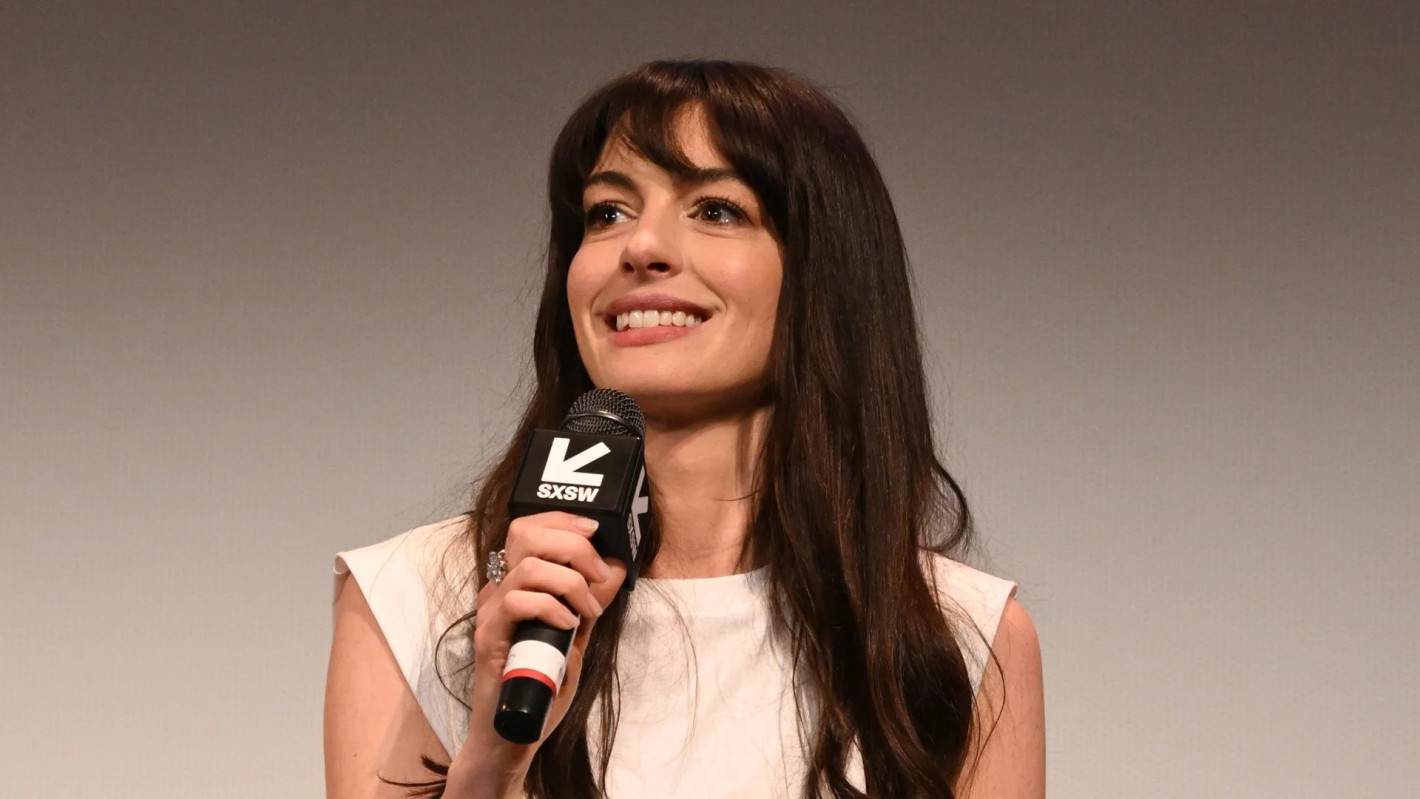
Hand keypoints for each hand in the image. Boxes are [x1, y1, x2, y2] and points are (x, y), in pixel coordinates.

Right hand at [444, 512, 625, 798]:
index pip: (530, 527)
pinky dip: (551, 608)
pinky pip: (518, 602)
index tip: (594, 530)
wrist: (514, 731)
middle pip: (525, 533)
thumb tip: (616, 566)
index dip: (563, 520)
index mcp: (518, 583)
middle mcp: (500, 590)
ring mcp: (492, 612)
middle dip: (572, 544)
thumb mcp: (577, 635)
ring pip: (527, 567)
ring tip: (588, 610)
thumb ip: (591, 601)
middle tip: (598, 574)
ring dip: (569, 582)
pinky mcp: (488, 636)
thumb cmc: (540, 683)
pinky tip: (568, 626)